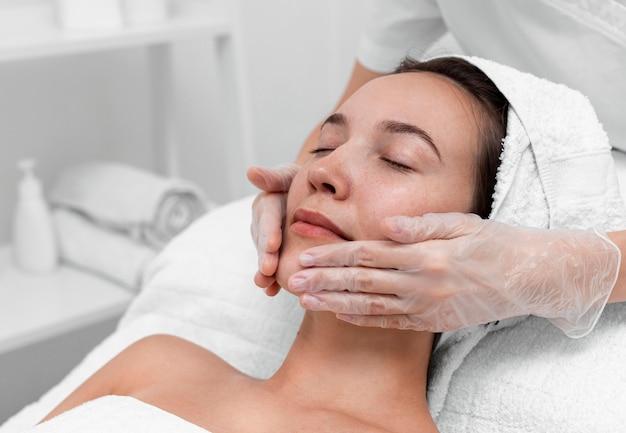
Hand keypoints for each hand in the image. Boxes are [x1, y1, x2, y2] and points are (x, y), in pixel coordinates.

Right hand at [247, 163, 299, 295]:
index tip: (273, 244)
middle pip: (264, 241)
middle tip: (268, 269)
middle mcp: (263, 225)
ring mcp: (268, 242)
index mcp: (267, 204)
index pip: (268, 217)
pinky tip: (272, 292)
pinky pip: (272, 268)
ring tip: (266, 284)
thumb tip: (250, 172)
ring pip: (266, 257)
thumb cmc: (304, 183)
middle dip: (265, 256)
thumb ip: (274, 177)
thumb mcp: (291, 176)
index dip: (269, 231)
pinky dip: (271, 281)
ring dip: (265, 272)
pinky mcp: (275, 255)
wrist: (314, 197)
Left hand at [287, 213, 619, 336]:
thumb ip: (421, 225)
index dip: (333, 255)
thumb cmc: (495, 243)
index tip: (304, 254)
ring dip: (335, 303)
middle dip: (323, 281)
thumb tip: (385, 224)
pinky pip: (391, 322)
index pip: (367, 254)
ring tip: (305, 300)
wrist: (529, 277)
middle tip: (291, 280)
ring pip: (370, 305)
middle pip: (361, 282)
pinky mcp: (433, 321)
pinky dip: (363, 319)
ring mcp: (426, 306)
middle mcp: (421, 282)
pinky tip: (340, 315)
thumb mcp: (462, 223)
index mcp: (425, 254)